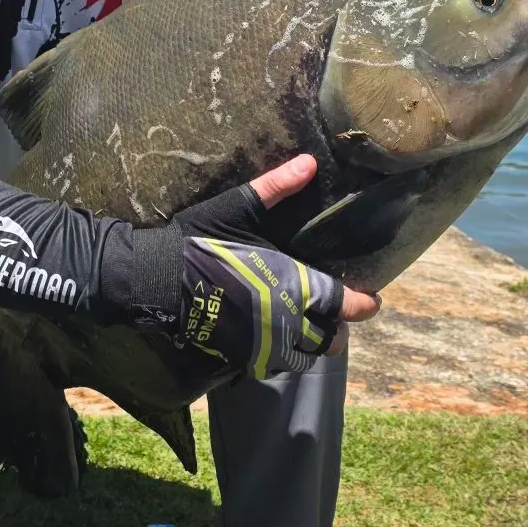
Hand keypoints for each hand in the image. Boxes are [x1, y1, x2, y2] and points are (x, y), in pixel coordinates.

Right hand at [127, 153, 380, 378]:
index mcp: (292, 285)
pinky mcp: (241, 356)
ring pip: (305, 357)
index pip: (343, 303)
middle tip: (334, 311)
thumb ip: (276, 187)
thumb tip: (309, 162)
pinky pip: (275, 365)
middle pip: (331, 339)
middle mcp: (285, 321)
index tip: (371, 299)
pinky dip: (283, 353)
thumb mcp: (237, 207)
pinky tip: (275, 336)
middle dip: (338, 327)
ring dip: (312, 343)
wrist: (157, 279)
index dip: (362, 304)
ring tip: (307, 326)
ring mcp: (263, 344)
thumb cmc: (199, 241)